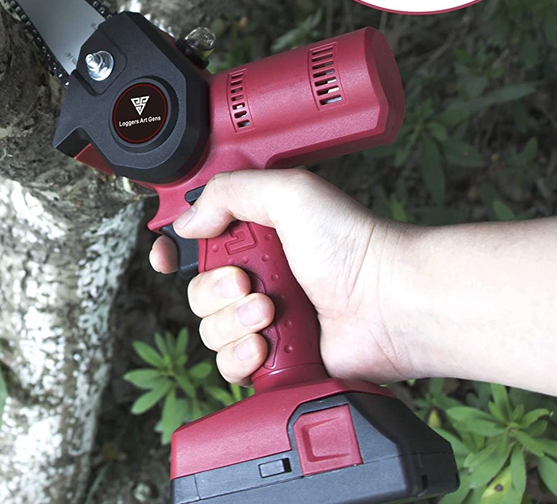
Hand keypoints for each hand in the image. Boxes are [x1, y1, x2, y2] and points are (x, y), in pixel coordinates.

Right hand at [150, 169, 415, 386]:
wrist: (389, 302)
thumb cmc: (352, 243)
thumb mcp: (288, 192)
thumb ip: (229, 192)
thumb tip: (188, 221)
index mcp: (258, 234)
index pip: (198, 241)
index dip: (175, 249)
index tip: (167, 256)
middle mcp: (259, 275)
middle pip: (197, 290)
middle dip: (216, 289)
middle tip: (249, 281)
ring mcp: (266, 318)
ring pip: (209, 329)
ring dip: (234, 321)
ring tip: (269, 311)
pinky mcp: (275, 357)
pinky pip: (229, 365)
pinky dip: (241, 356)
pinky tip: (266, 344)